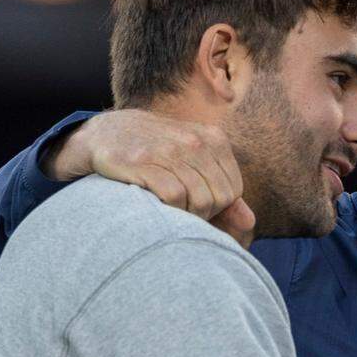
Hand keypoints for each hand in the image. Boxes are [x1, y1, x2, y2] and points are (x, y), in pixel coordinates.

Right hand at [44, 109, 253, 247]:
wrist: (106, 133)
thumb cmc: (158, 153)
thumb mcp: (195, 163)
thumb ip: (224, 191)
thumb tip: (250, 222)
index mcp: (214, 138)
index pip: (234, 190)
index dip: (218, 206)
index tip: (198, 205)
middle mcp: (194, 141)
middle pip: (219, 198)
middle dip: (204, 213)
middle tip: (183, 210)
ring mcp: (168, 150)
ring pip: (199, 200)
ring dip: (186, 214)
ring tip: (170, 208)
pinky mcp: (142, 162)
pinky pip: (174, 197)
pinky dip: (169, 209)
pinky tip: (157, 204)